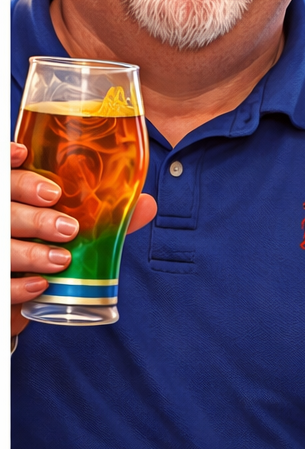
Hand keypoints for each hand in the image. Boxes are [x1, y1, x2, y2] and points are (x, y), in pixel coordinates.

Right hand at [11, 142, 156, 337]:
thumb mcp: (76, 227)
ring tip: (62, 259)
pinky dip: (19, 286)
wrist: (27, 294)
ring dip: (33, 253)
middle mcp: (0, 217)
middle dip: (35, 214)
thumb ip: (105, 215)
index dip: (8, 157)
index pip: (6, 172)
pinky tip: (41, 285)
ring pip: (3, 246)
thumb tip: (146, 203)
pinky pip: (1, 285)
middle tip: (69, 226)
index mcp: (13, 195)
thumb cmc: (50, 249)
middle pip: (3, 205)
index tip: (25, 154)